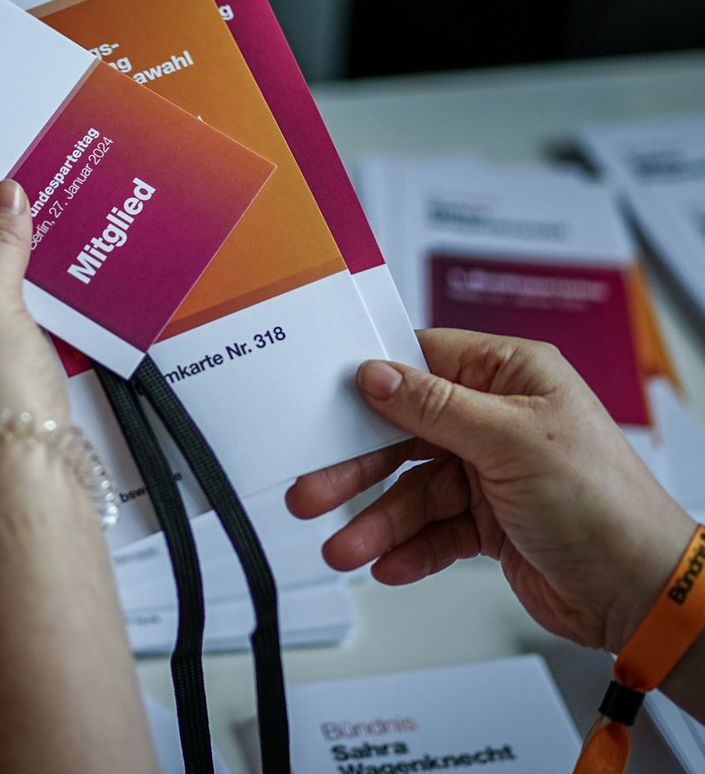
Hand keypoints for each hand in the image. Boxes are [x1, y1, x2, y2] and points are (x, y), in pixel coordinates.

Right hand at [286, 329, 695, 652]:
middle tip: (314, 489)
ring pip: (413, 487)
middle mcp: (497, 418)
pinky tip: (387, 563)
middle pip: (405, 433)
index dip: (373, 382)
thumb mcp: (510, 441)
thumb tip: (377, 375)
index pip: (423, 362)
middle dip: (359, 467)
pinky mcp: (488, 520)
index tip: (327, 402)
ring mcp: (490, 470)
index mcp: (511, 375)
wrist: (643, 595)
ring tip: (346, 547)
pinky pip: (433, 527)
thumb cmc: (605, 503)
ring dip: (378, 520)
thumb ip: (434, 406)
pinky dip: (409, 547)